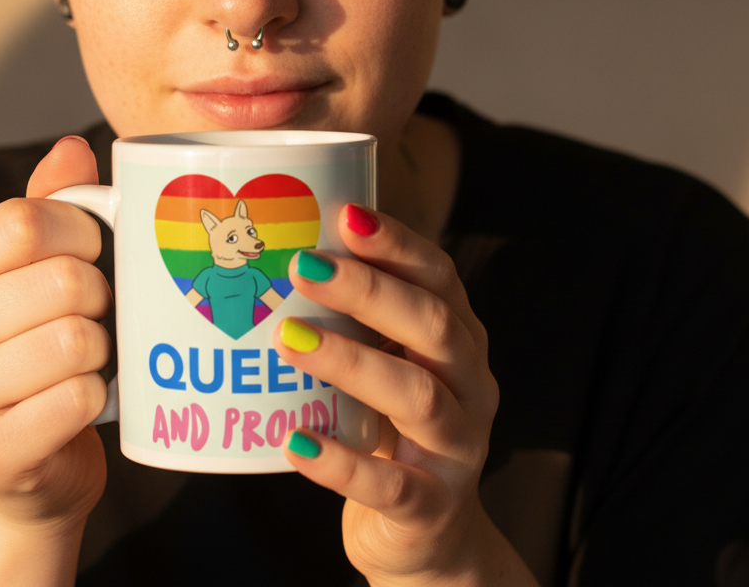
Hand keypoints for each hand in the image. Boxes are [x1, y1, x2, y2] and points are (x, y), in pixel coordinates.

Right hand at [0, 136, 111, 532]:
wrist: (28, 465)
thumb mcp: (35, 271)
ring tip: (89, 355)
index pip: (22, 220)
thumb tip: (71, 147)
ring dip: (103, 346)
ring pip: (74, 340)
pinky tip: (83, 399)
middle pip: (62, 280)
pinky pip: (78, 399)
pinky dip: (99, 394)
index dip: (81, 229)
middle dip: (101, 294)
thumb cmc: (39, 347)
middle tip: (96, 313)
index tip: (94, 249)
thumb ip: (50, 206)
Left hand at [274, 205, 536, 586]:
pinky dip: (341, 463)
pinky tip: (296, 442)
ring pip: (418, 396)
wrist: (431, 534)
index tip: (344, 213)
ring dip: (351, 362)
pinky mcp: (432, 507)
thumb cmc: (391, 426)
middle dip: (367, 290)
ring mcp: (458, 448)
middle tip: (302, 265)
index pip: (438, 277)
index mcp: (457, 338)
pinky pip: (392, 486)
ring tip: (289, 340)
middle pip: (433, 325)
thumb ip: (355, 317)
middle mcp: (470, 384)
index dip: (396, 243)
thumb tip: (279, 248)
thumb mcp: (387, 362)